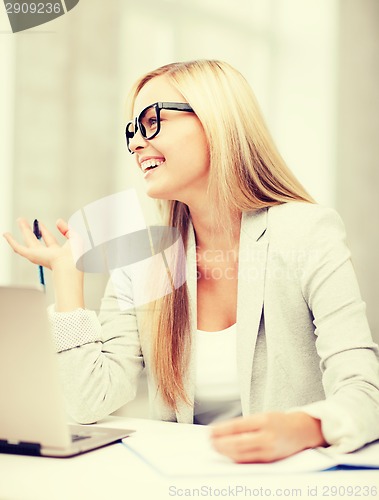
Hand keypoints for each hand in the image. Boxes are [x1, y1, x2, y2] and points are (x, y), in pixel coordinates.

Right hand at [3, 218, 74, 270]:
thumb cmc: (76, 256)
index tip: (39, 223)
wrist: (70, 265)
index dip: (44, 231)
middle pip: (37, 241)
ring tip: (20, 220)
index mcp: (58, 252)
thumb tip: (58, 221)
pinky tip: (6, 234)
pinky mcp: (32, 256)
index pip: (49, 240)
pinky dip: (11, 241)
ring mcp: (39, 256)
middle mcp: (48, 255)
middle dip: (31, 230)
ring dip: (24, 230)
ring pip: (28, 242)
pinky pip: (19, 248)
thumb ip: (67, 228)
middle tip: (25, 221)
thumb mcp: (75, 237)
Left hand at [210, 411, 326, 462]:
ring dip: (225, 452)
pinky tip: (228, 454)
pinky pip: (249, 460)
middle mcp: (267, 436)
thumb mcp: (263, 415)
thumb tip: (222, 430)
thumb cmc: (280, 421)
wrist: (302, 431)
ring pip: (242, 454)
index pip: (237, 427)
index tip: (210, 431)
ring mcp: (269, 450)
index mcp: (264, 420)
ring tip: (216, 447)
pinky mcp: (270, 460)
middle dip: (220, 443)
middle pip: (238, 443)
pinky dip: (236, 458)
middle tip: (210, 441)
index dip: (221, 430)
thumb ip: (245, 424)